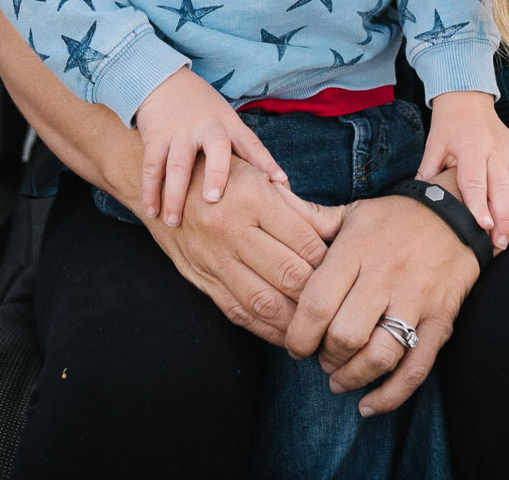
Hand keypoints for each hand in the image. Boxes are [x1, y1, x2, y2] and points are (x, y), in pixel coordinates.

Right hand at [135, 67, 287, 225]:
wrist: (164, 82)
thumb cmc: (204, 110)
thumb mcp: (230, 122)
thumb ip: (250, 151)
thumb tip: (281, 182)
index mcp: (229, 124)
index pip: (252, 143)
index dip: (266, 162)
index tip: (278, 181)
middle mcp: (207, 127)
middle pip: (215, 149)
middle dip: (215, 174)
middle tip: (213, 200)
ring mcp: (179, 132)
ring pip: (177, 164)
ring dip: (174, 194)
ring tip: (174, 221)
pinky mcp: (156, 137)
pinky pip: (151, 166)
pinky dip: (150, 190)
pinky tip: (152, 212)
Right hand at [147, 155, 347, 346]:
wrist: (163, 185)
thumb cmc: (221, 175)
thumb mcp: (260, 174)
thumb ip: (297, 206)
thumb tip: (338, 232)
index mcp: (253, 198)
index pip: (304, 241)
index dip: (330, 261)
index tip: (345, 272)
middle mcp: (232, 229)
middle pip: (287, 274)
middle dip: (318, 295)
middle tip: (341, 306)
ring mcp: (214, 258)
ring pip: (263, 301)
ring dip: (295, 321)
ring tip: (319, 329)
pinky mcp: (201, 279)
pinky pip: (237, 311)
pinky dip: (265, 328)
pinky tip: (286, 334)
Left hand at [284, 194, 480, 416]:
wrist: (459, 213)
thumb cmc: (395, 218)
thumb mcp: (352, 211)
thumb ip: (311, 219)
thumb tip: (273, 203)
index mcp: (357, 250)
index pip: (317, 302)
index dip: (299, 333)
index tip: (294, 343)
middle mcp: (385, 276)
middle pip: (344, 335)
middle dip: (325, 356)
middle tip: (319, 356)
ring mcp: (416, 300)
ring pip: (379, 356)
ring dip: (352, 377)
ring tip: (339, 378)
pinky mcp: (440, 320)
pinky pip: (416, 369)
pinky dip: (390, 395)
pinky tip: (368, 404)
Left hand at [419, 91, 508, 249]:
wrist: (467, 100)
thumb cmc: (448, 127)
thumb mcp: (433, 146)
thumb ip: (427, 173)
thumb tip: (418, 200)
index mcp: (470, 149)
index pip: (475, 181)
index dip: (479, 205)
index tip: (485, 226)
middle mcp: (495, 150)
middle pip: (503, 187)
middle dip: (505, 218)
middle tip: (500, 242)